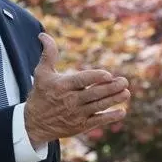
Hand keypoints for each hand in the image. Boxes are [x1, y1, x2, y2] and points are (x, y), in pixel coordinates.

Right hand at [25, 33, 130, 147]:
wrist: (34, 123)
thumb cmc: (41, 93)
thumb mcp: (41, 73)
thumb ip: (48, 54)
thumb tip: (43, 35)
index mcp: (63, 85)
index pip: (81, 80)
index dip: (95, 77)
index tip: (108, 75)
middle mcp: (70, 100)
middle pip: (94, 94)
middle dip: (111, 88)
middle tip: (125, 82)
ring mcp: (76, 114)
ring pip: (98, 106)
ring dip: (114, 100)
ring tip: (126, 93)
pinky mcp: (80, 125)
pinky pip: (97, 121)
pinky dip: (110, 117)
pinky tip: (122, 112)